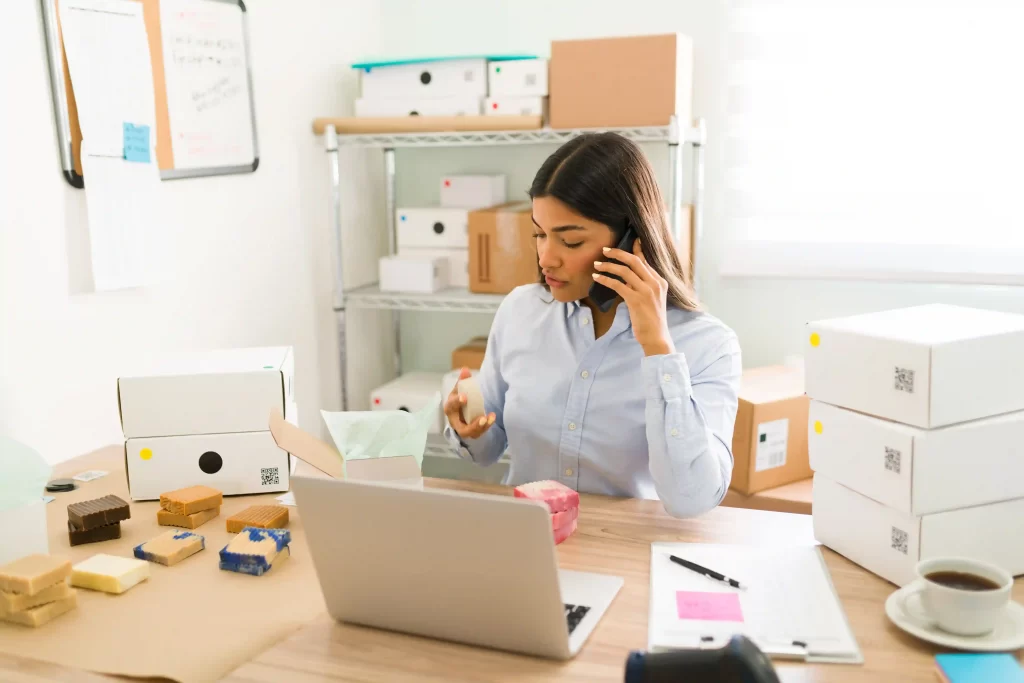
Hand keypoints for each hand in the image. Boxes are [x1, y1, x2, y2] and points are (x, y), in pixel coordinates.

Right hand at [444, 367, 495, 439]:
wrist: (459, 413)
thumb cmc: (459, 400)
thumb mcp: (459, 390)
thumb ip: (462, 381)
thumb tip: (465, 369)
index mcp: (450, 408)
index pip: (451, 406)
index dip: (457, 402)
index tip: (465, 397)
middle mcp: (455, 422)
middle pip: (461, 429)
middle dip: (472, 425)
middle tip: (482, 418)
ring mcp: (464, 429)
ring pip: (471, 433)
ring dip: (481, 427)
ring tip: (489, 418)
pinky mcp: (472, 432)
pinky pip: (479, 433)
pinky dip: (486, 426)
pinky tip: (492, 417)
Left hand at [592, 240, 675, 355]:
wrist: (656, 336)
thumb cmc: (651, 319)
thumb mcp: (651, 299)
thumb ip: (642, 286)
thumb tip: (626, 277)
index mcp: (660, 281)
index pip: (646, 260)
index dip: (636, 248)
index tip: (629, 239)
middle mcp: (655, 283)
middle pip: (634, 261)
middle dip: (618, 253)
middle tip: (604, 250)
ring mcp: (646, 291)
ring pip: (624, 271)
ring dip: (608, 266)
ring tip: (596, 265)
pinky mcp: (636, 300)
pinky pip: (618, 284)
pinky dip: (605, 279)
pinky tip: (597, 278)